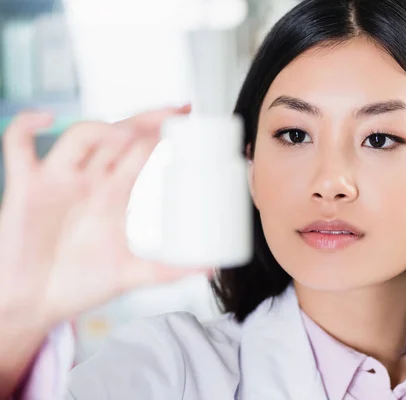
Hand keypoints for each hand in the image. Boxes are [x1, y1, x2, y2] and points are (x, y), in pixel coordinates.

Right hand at [0, 106, 210, 396]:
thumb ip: (170, 270)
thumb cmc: (79, 284)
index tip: (189, 119)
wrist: (34, 305)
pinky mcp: (24, 188)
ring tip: (128, 134)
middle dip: (146, 120)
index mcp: (114, 194)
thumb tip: (212, 269)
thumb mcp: (131, 274)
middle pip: (118, 135)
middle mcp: (89, 181)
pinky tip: (45, 118)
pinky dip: (26, 126)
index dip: (163, 131)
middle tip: (175, 111)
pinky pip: (17, 145)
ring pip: (79, 136)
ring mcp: (57, 181)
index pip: (141, 150)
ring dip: (102, 129)